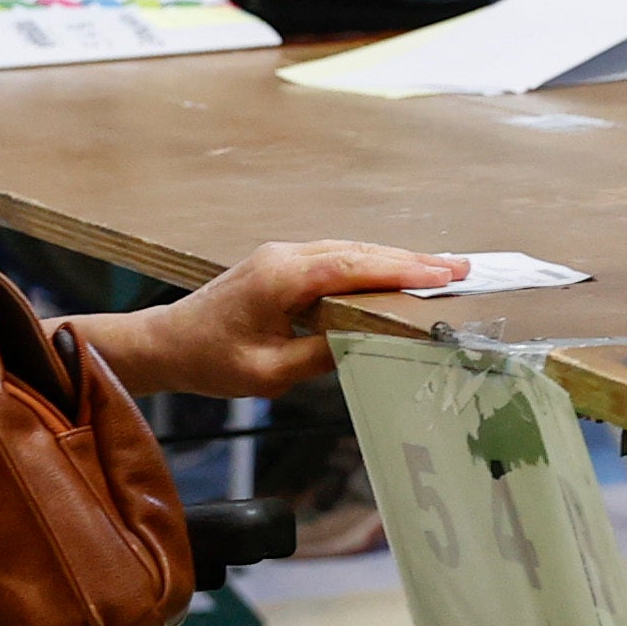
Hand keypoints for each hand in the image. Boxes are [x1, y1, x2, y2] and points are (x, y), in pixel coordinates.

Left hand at [77, 242, 470, 400]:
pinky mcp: (283, 264)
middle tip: (461, 269)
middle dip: (412, 260)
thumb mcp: (268, 373)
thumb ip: (318, 355)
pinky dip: (371, 266)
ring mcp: (283, 255)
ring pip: (352, 252)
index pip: (354, 267)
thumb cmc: (209, 360)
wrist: (165, 342)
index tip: (444, 275)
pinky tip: (395, 275)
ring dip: (395, 261)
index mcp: (281, 277)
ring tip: (441, 271)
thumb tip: (366, 341)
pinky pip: (336, 259)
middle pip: (361, 252)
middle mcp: (285, 256)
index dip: (403, 270)